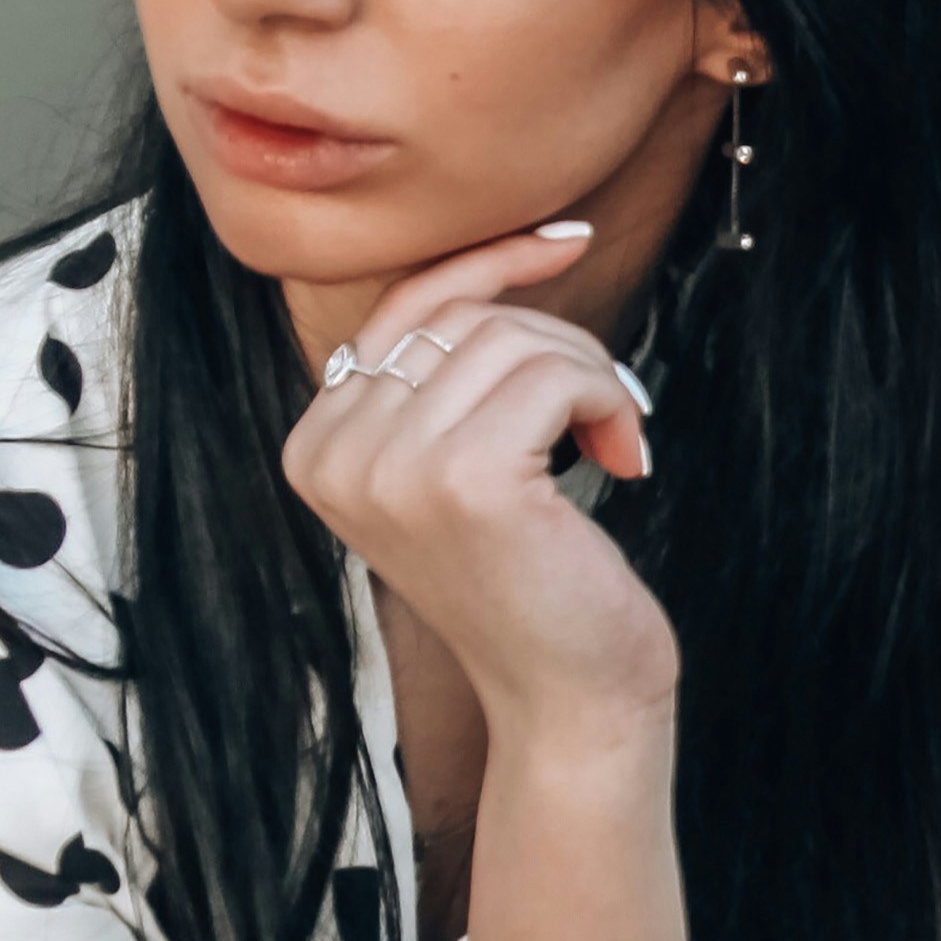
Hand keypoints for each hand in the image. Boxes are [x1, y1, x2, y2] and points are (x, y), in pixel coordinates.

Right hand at [283, 225, 666, 750]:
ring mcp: (392, 466)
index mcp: (316, 445)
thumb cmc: (530, 580)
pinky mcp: (464, 479)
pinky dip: (611, 404)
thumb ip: (445, 378)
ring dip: (592, 379)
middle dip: (560, 347)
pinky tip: (624, 461)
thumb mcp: (460, 467)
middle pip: (468, 318)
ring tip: (613, 443)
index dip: (491, 266)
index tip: (568, 243)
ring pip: (518, 340)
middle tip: (606, 415)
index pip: (405, 305)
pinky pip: (558, 375)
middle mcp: (334, 452)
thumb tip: (508, 253)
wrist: (568, 697)